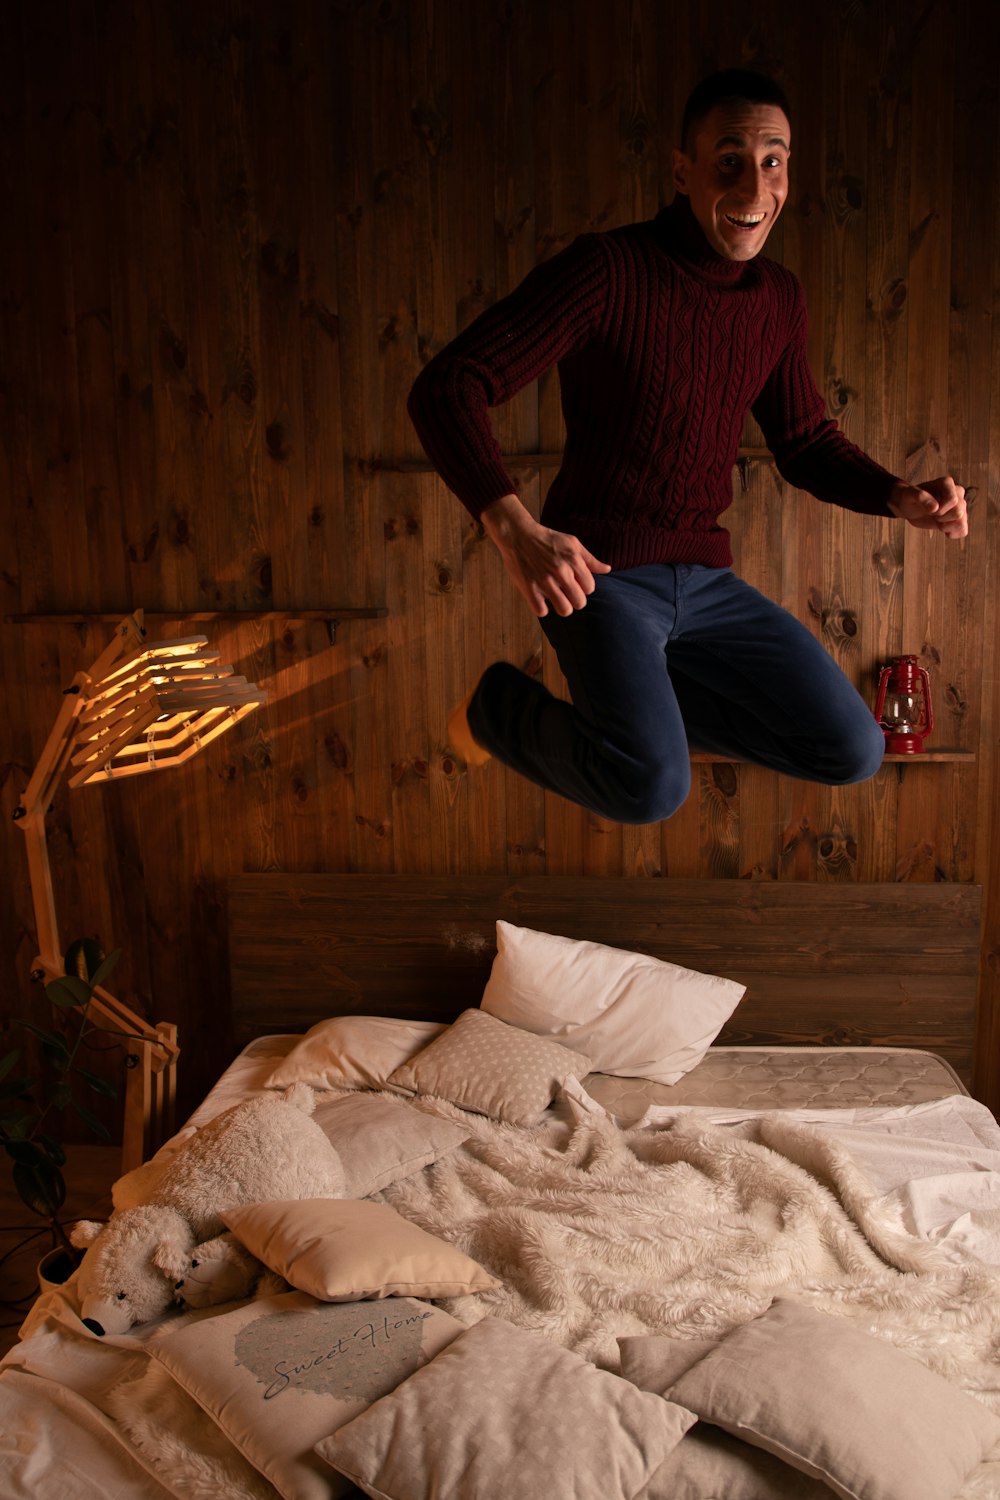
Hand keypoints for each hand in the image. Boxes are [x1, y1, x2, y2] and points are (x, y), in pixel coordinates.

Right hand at [481, 493, 611, 616]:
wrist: (518, 534)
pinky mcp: (529, 587)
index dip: (583, 588)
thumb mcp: (572, 543)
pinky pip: (542, 611)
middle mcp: (561, 571)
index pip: (590, 588)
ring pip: (564, 610)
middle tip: (566, 593)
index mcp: (574, 560)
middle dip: (574, 600)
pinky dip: (542, 608)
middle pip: (580, 602)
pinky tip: (540, 599)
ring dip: (561, 607)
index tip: (574, 583)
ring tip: (556, 599)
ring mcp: (544, 580)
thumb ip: (590, 559)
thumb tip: (607, 569)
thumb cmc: (547, 539)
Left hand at [888, 476, 967, 537]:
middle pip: (958, 512)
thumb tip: (935, 507)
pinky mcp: (959, 518)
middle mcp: (957, 492)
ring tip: (936, 520)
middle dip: (942, 518)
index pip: (953, 500)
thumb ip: (920, 497)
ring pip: (961, 522)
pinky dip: (952, 533)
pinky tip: (942, 529)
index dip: (941, 510)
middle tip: (933, 514)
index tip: (930, 509)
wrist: (910, 508)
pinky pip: (963, 531)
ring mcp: (960, 505)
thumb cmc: (910, 498)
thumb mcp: (909, 495)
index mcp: (947, 483)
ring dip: (946, 526)